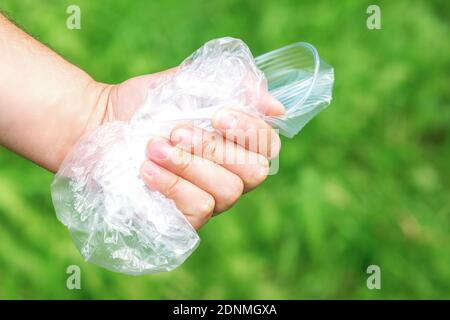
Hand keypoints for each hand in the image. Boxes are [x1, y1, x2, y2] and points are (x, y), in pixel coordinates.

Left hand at [102, 70, 284, 229]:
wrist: (102, 125)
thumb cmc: (146, 104)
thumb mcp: (187, 83)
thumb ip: (232, 87)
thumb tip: (276, 106)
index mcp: (235, 142)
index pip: (268, 145)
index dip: (251, 133)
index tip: (218, 116)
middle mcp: (230, 173)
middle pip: (254, 173)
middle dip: (215, 149)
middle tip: (177, 131)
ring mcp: (210, 198)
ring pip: (227, 192)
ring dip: (189, 165)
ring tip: (153, 146)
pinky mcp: (185, 219)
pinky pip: (198, 209)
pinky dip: (173, 186)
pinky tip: (147, 170)